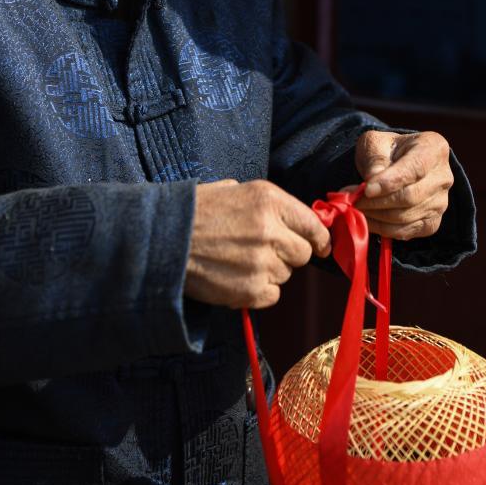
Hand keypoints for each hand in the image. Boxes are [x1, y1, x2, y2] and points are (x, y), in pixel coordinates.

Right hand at [184, 179, 330, 308]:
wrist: (164, 239)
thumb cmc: (197, 212)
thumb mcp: (234, 189)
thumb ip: (268, 205)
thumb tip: (295, 220)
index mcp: (269, 199)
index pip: (313, 224)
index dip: (319, 238)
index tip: (321, 246)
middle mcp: (271, 230)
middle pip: (303, 253)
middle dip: (289, 254)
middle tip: (264, 252)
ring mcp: (261, 262)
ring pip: (286, 275)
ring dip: (270, 272)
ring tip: (241, 262)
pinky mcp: (250, 289)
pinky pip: (272, 295)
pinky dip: (259, 291)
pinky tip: (237, 278)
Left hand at [349, 131, 452, 239]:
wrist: (397, 164)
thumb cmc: (386, 150)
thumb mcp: (375, 143)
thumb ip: (375, 158)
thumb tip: (373, 183)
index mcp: (433, 148)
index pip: (415, 168)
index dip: (390, 181)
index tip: (367, 189)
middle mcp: (443, 176)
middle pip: (410, 196)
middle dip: (377, 201)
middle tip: (352, 200)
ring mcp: (440, 202)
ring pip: (406, 217)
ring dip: (376, 216)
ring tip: (355, 208)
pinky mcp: (432, 223)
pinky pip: (406, 232)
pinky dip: (383, 229)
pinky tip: (368, 219)